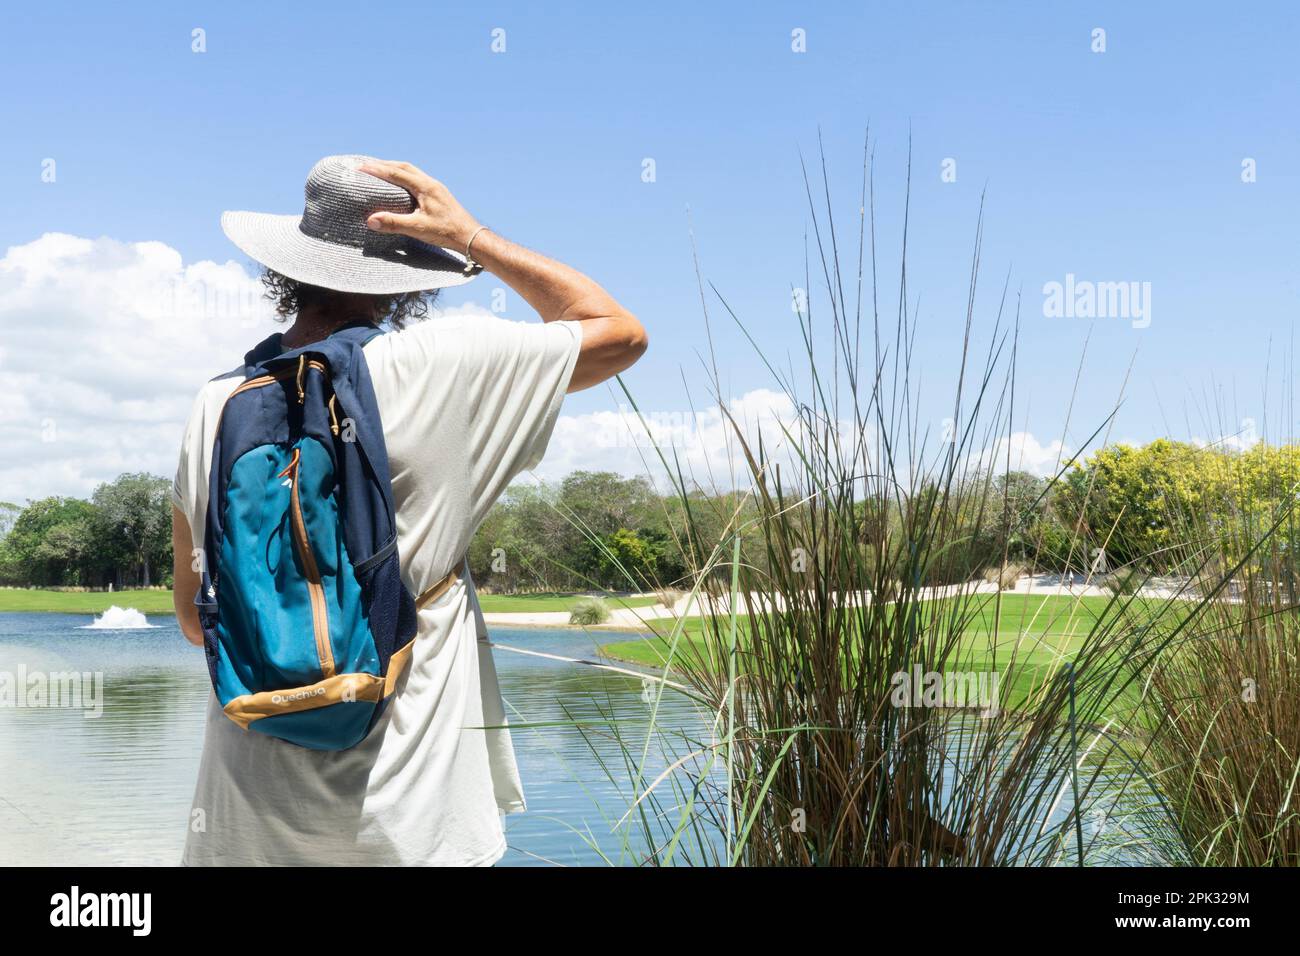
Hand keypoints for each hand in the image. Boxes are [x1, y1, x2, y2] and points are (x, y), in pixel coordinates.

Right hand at [358, 160, 480, 251]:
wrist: (471, 238)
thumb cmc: (447, 232)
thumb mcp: (418, 228)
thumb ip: (394, 223)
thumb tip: (370, 220)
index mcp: (426, 187)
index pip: (396, 173)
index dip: (377, 169)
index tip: (361, 167)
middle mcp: (431, 183)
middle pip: (404, 167)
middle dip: (384, 165)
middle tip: (367, 165)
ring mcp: (436, 188)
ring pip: (412, 172)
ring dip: (395, 169)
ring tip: (380, 171)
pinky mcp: (439, 196)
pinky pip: (418, 180)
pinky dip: (405, 178)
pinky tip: (401, 186)